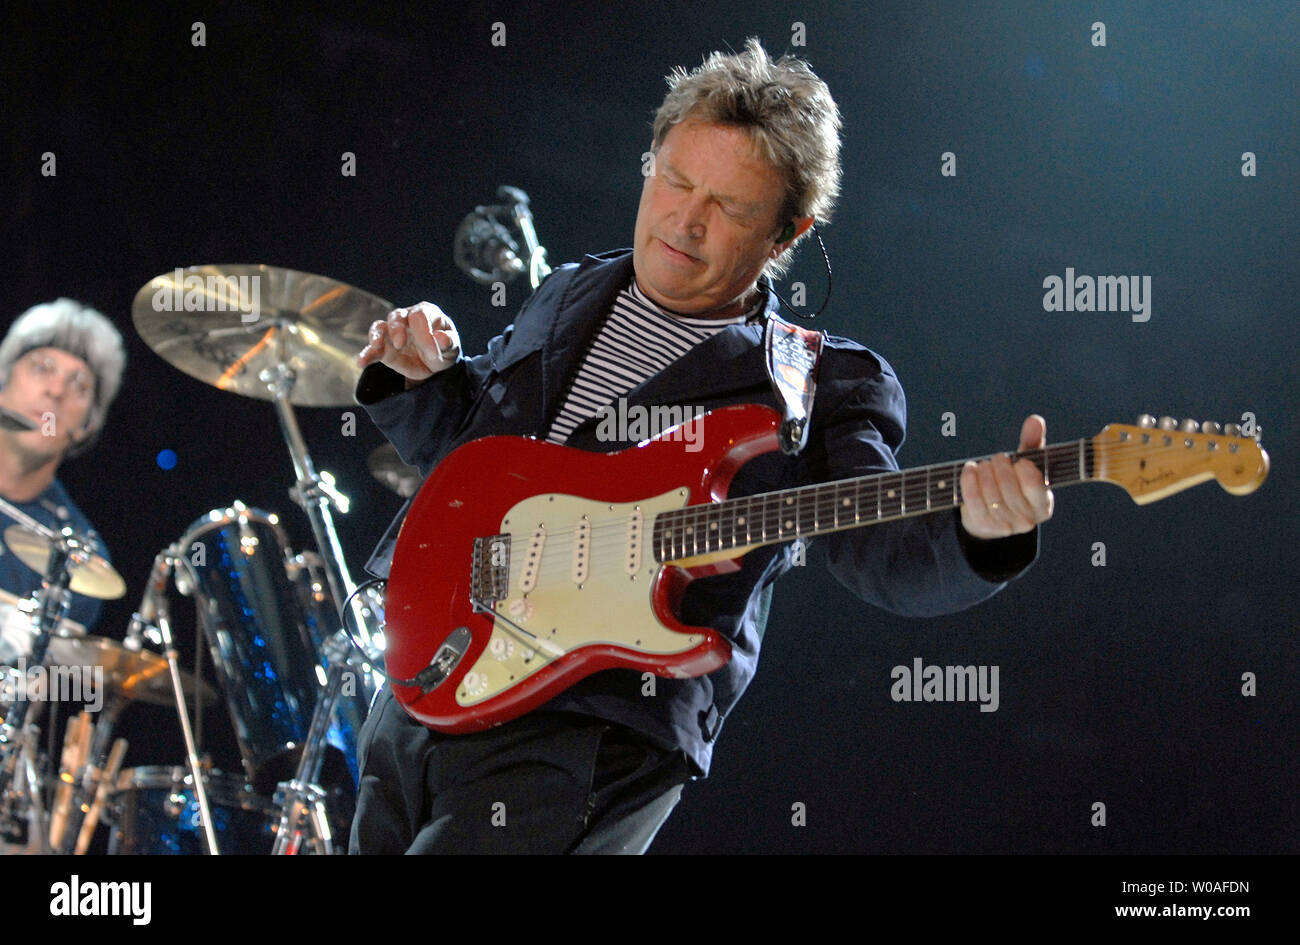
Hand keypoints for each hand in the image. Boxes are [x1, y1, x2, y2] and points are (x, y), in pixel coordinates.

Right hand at [357, 302, 460, 382]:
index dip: (425, 333)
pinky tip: (361, 363)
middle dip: (397, 329)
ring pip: (380, 327)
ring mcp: (392, 332)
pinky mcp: (383, 348)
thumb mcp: (452, 348)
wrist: (434, 365)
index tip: (433, 353)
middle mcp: (406, 318)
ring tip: (377, 345)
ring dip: (376, 335)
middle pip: (396, 316)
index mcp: (426, 312)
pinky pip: (371, 349)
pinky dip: (366, 355)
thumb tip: (442, 338)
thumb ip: (449, 342)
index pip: (420, 316)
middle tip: (401, 344)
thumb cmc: (444, 349)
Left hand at [959, 414, 1053, 538]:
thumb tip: (1035, 420)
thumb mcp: (1026, 463)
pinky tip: (970, 469)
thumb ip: (1033, 442)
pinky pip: (973, 499)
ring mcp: (1004, 525)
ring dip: (984, 472)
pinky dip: (969, 480)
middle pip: (1009, 486)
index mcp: (1043, 505)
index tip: (1019, 461)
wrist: (992, 514)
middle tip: (997, 459)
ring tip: (984, 465)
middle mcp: (1027, 520)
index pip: (1033, 483)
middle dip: (1000, 466)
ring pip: (990, 493)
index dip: (1023, 468)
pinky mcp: (983, 524)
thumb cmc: (1015, 483)